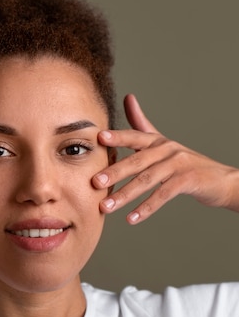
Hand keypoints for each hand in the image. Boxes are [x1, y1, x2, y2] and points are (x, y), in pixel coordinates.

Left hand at [92, 94, 238, 223]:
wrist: (221, 180)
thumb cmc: (186, 163)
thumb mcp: (163, 143)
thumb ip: (143, 124)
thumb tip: (128, 98)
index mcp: (158, 141)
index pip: (135, 136)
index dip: (118, 136)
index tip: (98, 138)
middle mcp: (168, 149)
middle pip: (137, 160)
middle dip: (114, 172)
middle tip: (94, 182)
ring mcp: (179, 164)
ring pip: (147, 180)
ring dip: (125, 195)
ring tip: (106, 207)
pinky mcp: (188, 181)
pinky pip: (163, 195)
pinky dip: (146, 208)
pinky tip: (131, 219)